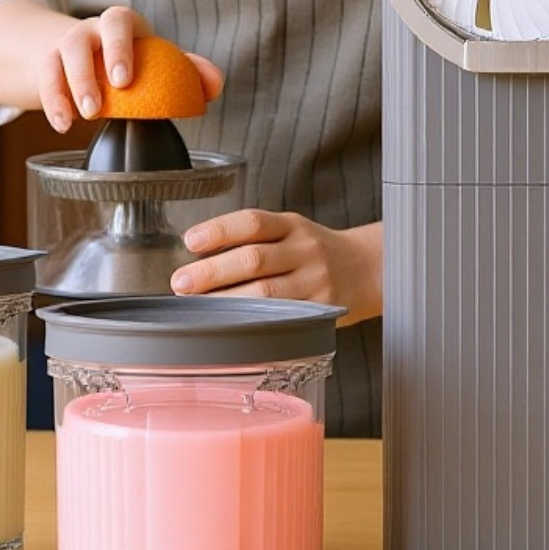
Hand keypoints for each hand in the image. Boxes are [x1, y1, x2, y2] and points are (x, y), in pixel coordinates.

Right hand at [38, 4, 223, 132]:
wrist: (82, 53)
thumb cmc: (129, 57)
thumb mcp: (155, 58)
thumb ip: (188, 69)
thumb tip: (215, 84)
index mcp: (120, 24)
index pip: (118, 21)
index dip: (119, 47)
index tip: (124, 79)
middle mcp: (89, 31)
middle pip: (80, 38)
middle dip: (86, 72)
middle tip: (98, 106)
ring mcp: (64, 47)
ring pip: (56, 59)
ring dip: (67, 90)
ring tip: (82, 118)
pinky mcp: (47, 66)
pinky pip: (43, 81)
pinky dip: (52, 103)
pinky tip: (63, 124)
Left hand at [172, 213, 381, 326]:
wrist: (366, 269)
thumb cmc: (314, 252)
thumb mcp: (290, 231)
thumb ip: (253, 240)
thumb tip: (198, 259)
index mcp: (292, 225)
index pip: (252, 222)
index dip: (219, 230)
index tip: (191, 241)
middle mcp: (304, 250)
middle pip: (254, 259)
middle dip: (212, 272)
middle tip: (181, 283)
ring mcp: (314, 281)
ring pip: (266, 293)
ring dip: (227, 302)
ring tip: (199, 308)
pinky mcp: (321, 311)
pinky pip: (283, 319)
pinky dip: (253, 324)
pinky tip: (232, 327)